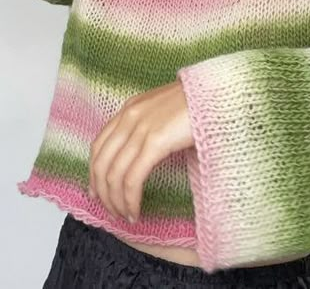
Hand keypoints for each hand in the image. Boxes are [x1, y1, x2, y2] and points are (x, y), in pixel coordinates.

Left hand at [88, 79, 193, 223]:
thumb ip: (148, 125)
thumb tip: (140, 155)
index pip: (99, 145)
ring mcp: (141, 129)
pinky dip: (130, 199)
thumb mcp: (163, 110)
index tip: (97, 192)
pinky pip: (133, 178)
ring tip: (126, 215)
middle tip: (112, 211)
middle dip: (103, 192)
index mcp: (129, 109)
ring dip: (117, 200)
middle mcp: (129, 117)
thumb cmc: (197, 103)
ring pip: (115, 174)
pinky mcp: (155, 142)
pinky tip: (135, 211)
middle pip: (102, 162)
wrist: (215, 93)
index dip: (94, 173)